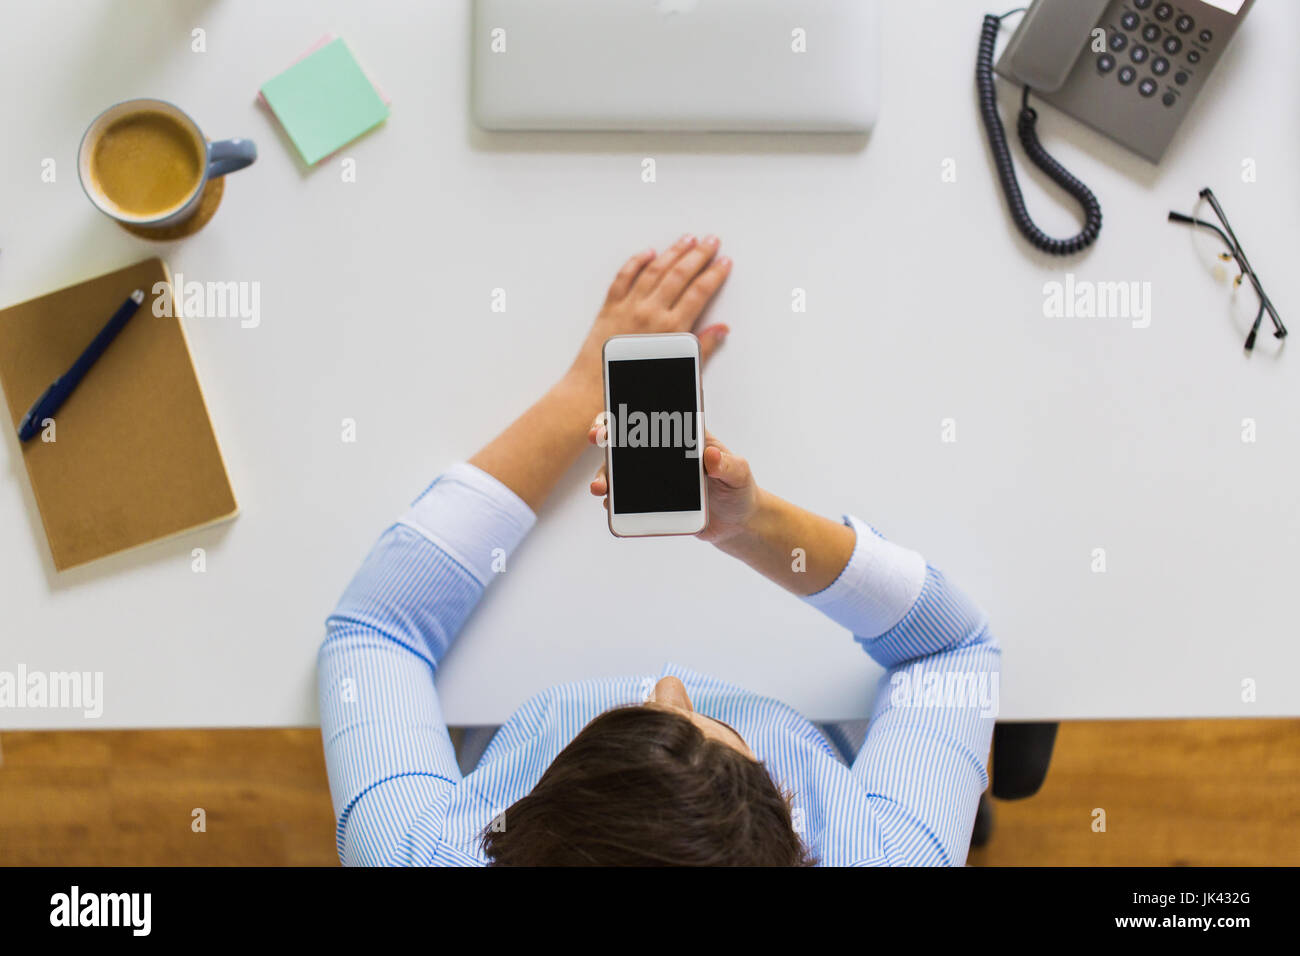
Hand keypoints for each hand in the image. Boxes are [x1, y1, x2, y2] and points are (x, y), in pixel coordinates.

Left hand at [564, 235, 731, 414]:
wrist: (592, 394)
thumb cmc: (633, 389)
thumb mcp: (676, 372)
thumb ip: (700, 349)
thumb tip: (720, 330)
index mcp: (670, 330)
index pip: (699, 293)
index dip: (714, 275)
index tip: (724, 263)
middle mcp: (650, 313)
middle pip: (680, 274)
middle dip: (699, 255)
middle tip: (712, 242)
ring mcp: (628, 307)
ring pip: (655, 270)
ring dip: (673, 252)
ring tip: (687, 240)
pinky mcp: (609, 308)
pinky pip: (624, 277)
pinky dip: (636, 262)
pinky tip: (647, 253)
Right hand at [586, 426, 759, 544]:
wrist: (736, 522)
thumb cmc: (739, 489)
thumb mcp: (739, 473)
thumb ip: (727, 464)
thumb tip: (711, 455)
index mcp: (682, 437)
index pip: (652, 417)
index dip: (631, 410)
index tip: (616, 410)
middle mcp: (661, 455)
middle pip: (627, 440)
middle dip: (606, 435)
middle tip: (597, 436)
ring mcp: (652, 478)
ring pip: (620, 471)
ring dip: (605, 475)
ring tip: (600, 487)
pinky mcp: (650, 503)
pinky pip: (626, 501)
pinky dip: (614, 502)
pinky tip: (610, 505)